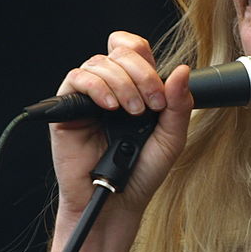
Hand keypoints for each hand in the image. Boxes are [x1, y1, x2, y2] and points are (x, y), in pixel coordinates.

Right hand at [50, 30, 191, 221]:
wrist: (118, 201)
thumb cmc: (142, 173)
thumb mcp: (171, 138)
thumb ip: (179, 105)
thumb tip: (183, 70)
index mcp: (135, 88)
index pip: (136, 50)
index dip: (147, 59)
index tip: (161, 92)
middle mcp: (111, 87)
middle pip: (120, 52)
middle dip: (141, 74)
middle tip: (152, 105)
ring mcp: (89, 97)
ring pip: (99, 62)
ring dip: (122, 83)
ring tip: (131, 113)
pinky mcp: (67, 109)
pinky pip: (76, 79)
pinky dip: (97, 87)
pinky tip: (110, 107)